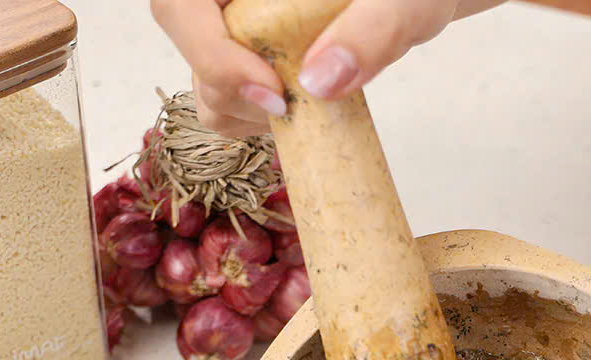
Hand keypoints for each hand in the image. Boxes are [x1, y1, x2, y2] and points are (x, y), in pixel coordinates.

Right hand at [150, 0, 504, 136]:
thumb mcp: (409, 1)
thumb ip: (374, 29)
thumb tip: (320, 83)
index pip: (181, 4)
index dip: (209, 51)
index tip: (273, 90)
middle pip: (184, 34)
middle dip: (227, 86)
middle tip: (289, 107)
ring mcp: (233, 16)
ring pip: (198, 70)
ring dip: (239, 109)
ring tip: (299, 107)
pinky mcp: (245, 45)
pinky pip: (222, 92)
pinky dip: (250, 118)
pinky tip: (294, 111)